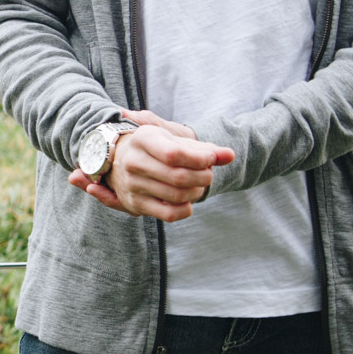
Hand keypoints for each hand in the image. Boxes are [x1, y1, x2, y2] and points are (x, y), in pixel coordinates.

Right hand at [68, 110, 233, 221]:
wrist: (121, 159)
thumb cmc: (157, 148)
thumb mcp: (176, 141)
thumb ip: (204, 149)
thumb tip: (230, 155)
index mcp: (143, 139)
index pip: (174, 154)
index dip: (199, 159)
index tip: (210, 160)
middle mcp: (133, 161)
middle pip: (178, 177)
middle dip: (203, 177)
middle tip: (207, 174)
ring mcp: (132, 184)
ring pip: (177, 196)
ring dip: (197, 192)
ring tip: (198, 185)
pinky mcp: (135, 203)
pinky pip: (169, 214)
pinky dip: (186, 210)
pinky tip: (188, 201)